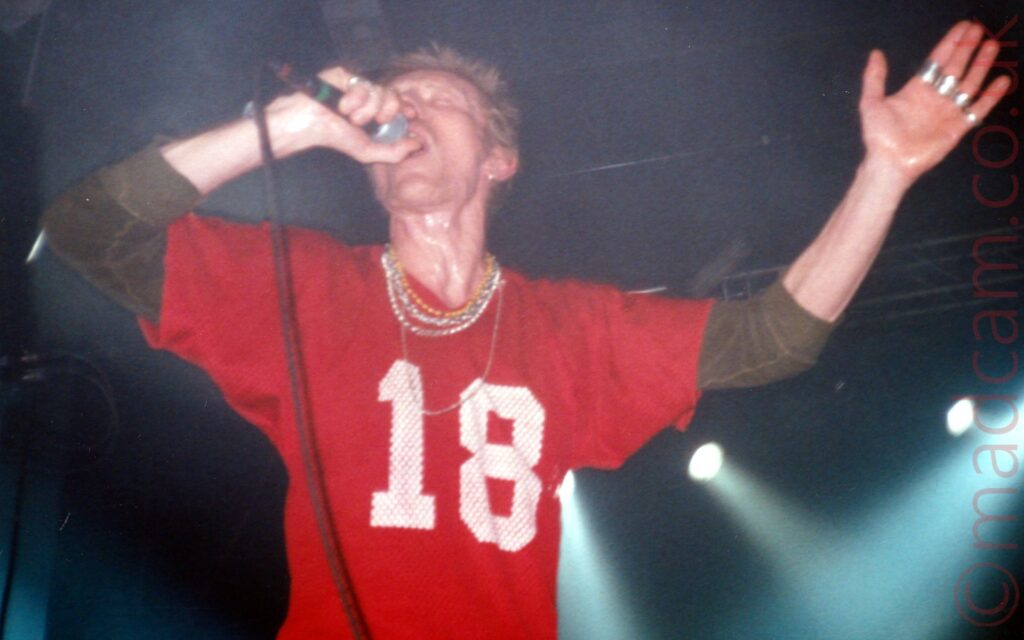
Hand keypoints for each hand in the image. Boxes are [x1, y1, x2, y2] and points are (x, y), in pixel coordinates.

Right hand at [263, 66, 420, 163]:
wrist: (310, 125)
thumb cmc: (336, 137)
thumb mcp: (368, 151)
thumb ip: (394, 152)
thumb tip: (417, 145)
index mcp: (376, 111)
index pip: (398, 103)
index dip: (406, 107)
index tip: (410, 115)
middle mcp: (369, 96)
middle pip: (393, 95)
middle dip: (386, 111)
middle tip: (373, 121)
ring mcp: (358, 84)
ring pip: (379, 90)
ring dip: (367, 109)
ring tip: (351, 118)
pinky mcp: (346, 75)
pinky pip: (362, 83)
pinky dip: (355, 99)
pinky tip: (343, 107)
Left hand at [859, 21, 1010, 184]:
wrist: (888, 162)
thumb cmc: (879, 135)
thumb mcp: (871, 102)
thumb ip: (874, 77)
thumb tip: (875, 53)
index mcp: (917, 90)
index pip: (938, 61)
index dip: (950, 43)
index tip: (963, 28)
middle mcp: (935, 98)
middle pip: (956, 68)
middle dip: (968, 48)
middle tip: (980, 30)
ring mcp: (948, 112)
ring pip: (969, 84)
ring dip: (981, 65)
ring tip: (992, 46)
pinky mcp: (958, 127)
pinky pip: (978, 109)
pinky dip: (991, 96)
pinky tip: (1001, 80)